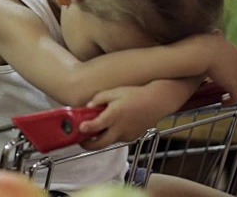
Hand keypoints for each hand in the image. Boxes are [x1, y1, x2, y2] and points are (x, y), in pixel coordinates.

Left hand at [77, 77, 202, 149]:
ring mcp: (127, 134)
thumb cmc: (136, 94)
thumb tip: (88, 106)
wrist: (158, 101)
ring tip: (95, 128)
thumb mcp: (115, 91)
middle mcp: (120, 128)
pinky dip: (112, 135)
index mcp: (115, 114)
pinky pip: (118, 138)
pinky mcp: (132, 137)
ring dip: (100, 138)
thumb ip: (99, 98)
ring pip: (108, 142)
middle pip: (100, 144)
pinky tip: (113, 125)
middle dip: (88, 144)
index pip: (97, 126)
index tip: (79, 128)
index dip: (86, 129)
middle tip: (80, 139)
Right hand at [202, 30, 236, 104]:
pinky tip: (223, 101)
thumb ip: (217, 37)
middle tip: (231, 88)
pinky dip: (230, 101)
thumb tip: (217, 32)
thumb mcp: (213, 38)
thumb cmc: (203, 45)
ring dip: (235, 93)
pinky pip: (236, 97)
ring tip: (226, 97)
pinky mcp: (234, 86)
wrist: (202, 54)